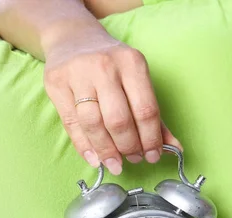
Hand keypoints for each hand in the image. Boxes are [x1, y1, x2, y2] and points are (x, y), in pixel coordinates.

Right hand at [42, 23, 182, 174]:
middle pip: (118, 119)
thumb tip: (174, 148)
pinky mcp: (56, 84)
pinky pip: (71, 123)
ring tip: (115, 163)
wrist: (72, 39)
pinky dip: (84, 146)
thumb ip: (153, 114)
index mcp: (131, 62)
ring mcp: (77, 74)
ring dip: (106, 150)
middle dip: (128, 146)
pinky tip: (94, 158)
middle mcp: (104, 66)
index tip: (152, 156)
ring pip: (93, 123)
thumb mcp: (135, 79)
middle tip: (133, 159)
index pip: (145, 109)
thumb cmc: (109, 64)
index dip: (150, 138)